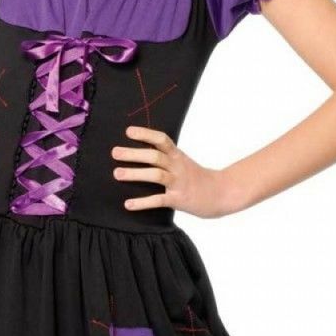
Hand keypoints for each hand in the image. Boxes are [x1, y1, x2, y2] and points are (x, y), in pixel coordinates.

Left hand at [112, 126, 234, 218]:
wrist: (221, 194)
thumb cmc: (196, 178)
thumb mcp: (183, 162)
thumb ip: (165, 158)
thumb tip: (140, 153)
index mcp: (177, 156)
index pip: (161, 140)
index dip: (145, 134)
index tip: (128, 131)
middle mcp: (178, 166)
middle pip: (155, 156)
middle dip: (134, 153)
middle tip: (114, 152)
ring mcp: (179, 183)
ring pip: (156, 175)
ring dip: (135, 174)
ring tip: (116, 173)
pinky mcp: (179, 200)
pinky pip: (159, 200)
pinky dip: (142, 203)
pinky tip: (128, 204)